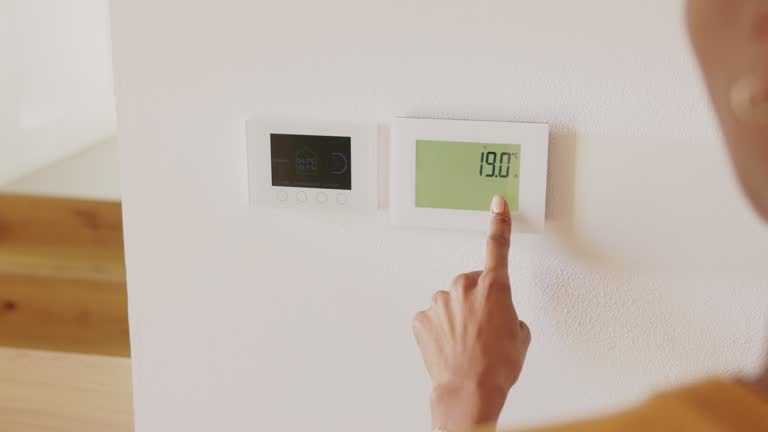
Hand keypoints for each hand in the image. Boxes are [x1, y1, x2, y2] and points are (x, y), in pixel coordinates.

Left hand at [413, 195, 530, 431]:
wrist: (469, 391)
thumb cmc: (497, 366)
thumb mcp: (520, 337)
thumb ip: (510, 314)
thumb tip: (500, 317)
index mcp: (494, 287)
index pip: (498, 246)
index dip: (500, 223)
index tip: (498, 204)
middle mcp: (464, 287)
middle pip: (472, 284)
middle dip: (478, 300)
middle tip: (485, 330)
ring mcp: (440, 302)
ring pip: (451, 302)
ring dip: (458, 317)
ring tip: (468, 344)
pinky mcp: (422, 318)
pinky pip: (433, 318)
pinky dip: (440, 330)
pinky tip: (450, 347)